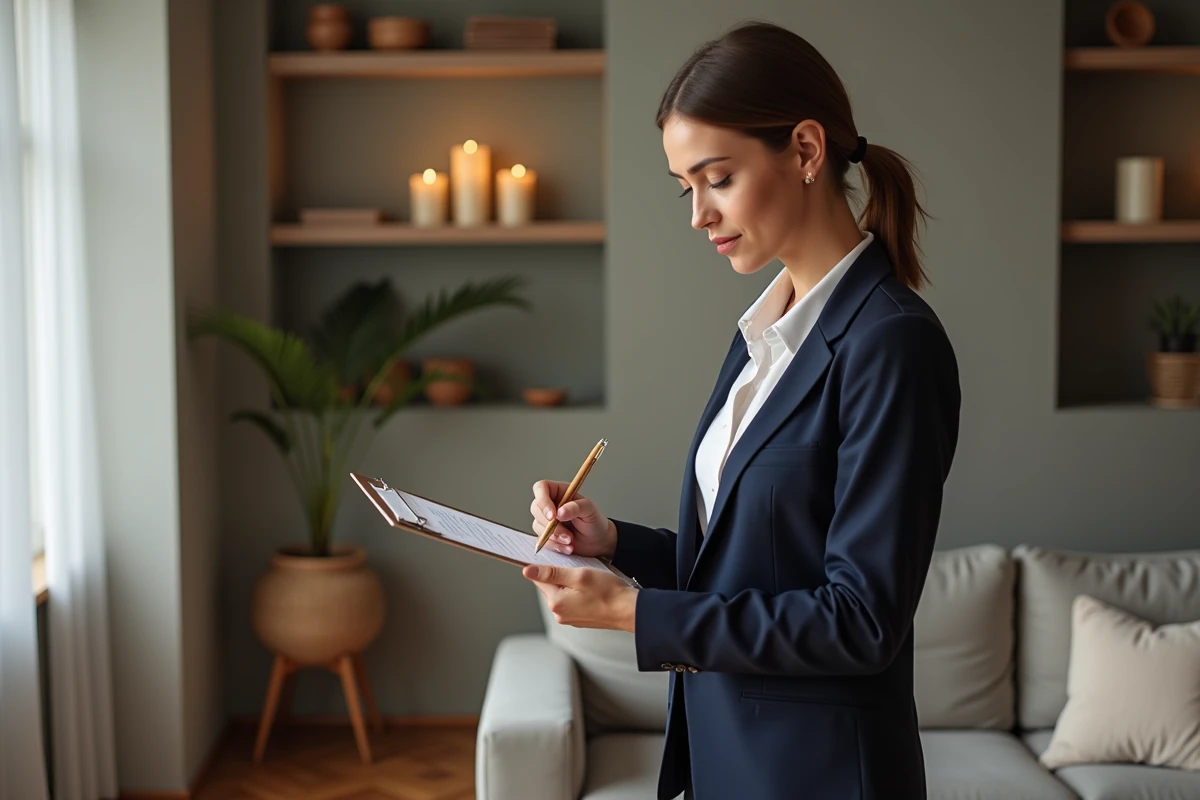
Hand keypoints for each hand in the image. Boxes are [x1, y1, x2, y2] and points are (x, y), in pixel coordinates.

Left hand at [522, 564, 637, 631]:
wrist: (629, 611)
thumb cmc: (609, 592)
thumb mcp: (579, 575)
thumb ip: (551, 573)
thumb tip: (527, 571)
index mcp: (556, 602)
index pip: (539, 578)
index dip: (546, 564)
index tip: (555, 557)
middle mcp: (559, 613)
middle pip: (551, 586)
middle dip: (560, 574)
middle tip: (578, 566)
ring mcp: (570, 618)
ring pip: (562, 592)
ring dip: (571, 583)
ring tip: (588, 577)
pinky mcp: (580, 618)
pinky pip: (572, 600)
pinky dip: (579, 592)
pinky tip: (592, 588)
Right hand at [530, 479, 616, 557]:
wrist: (598, 541)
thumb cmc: (594, 521)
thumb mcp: (589, 510)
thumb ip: (576, 508)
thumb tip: (559, 511)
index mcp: (560, 492)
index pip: (541, 488)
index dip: (542, 500)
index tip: (552, 516)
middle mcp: (551, 504)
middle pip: (536, 508)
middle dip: (550, 525)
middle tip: (567, 533)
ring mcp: (546, 520)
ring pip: (538, 526)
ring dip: (554, 536)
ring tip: (570, 540)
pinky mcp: (546, 534)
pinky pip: (542, 540)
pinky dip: (555, 545)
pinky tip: (568, 547)